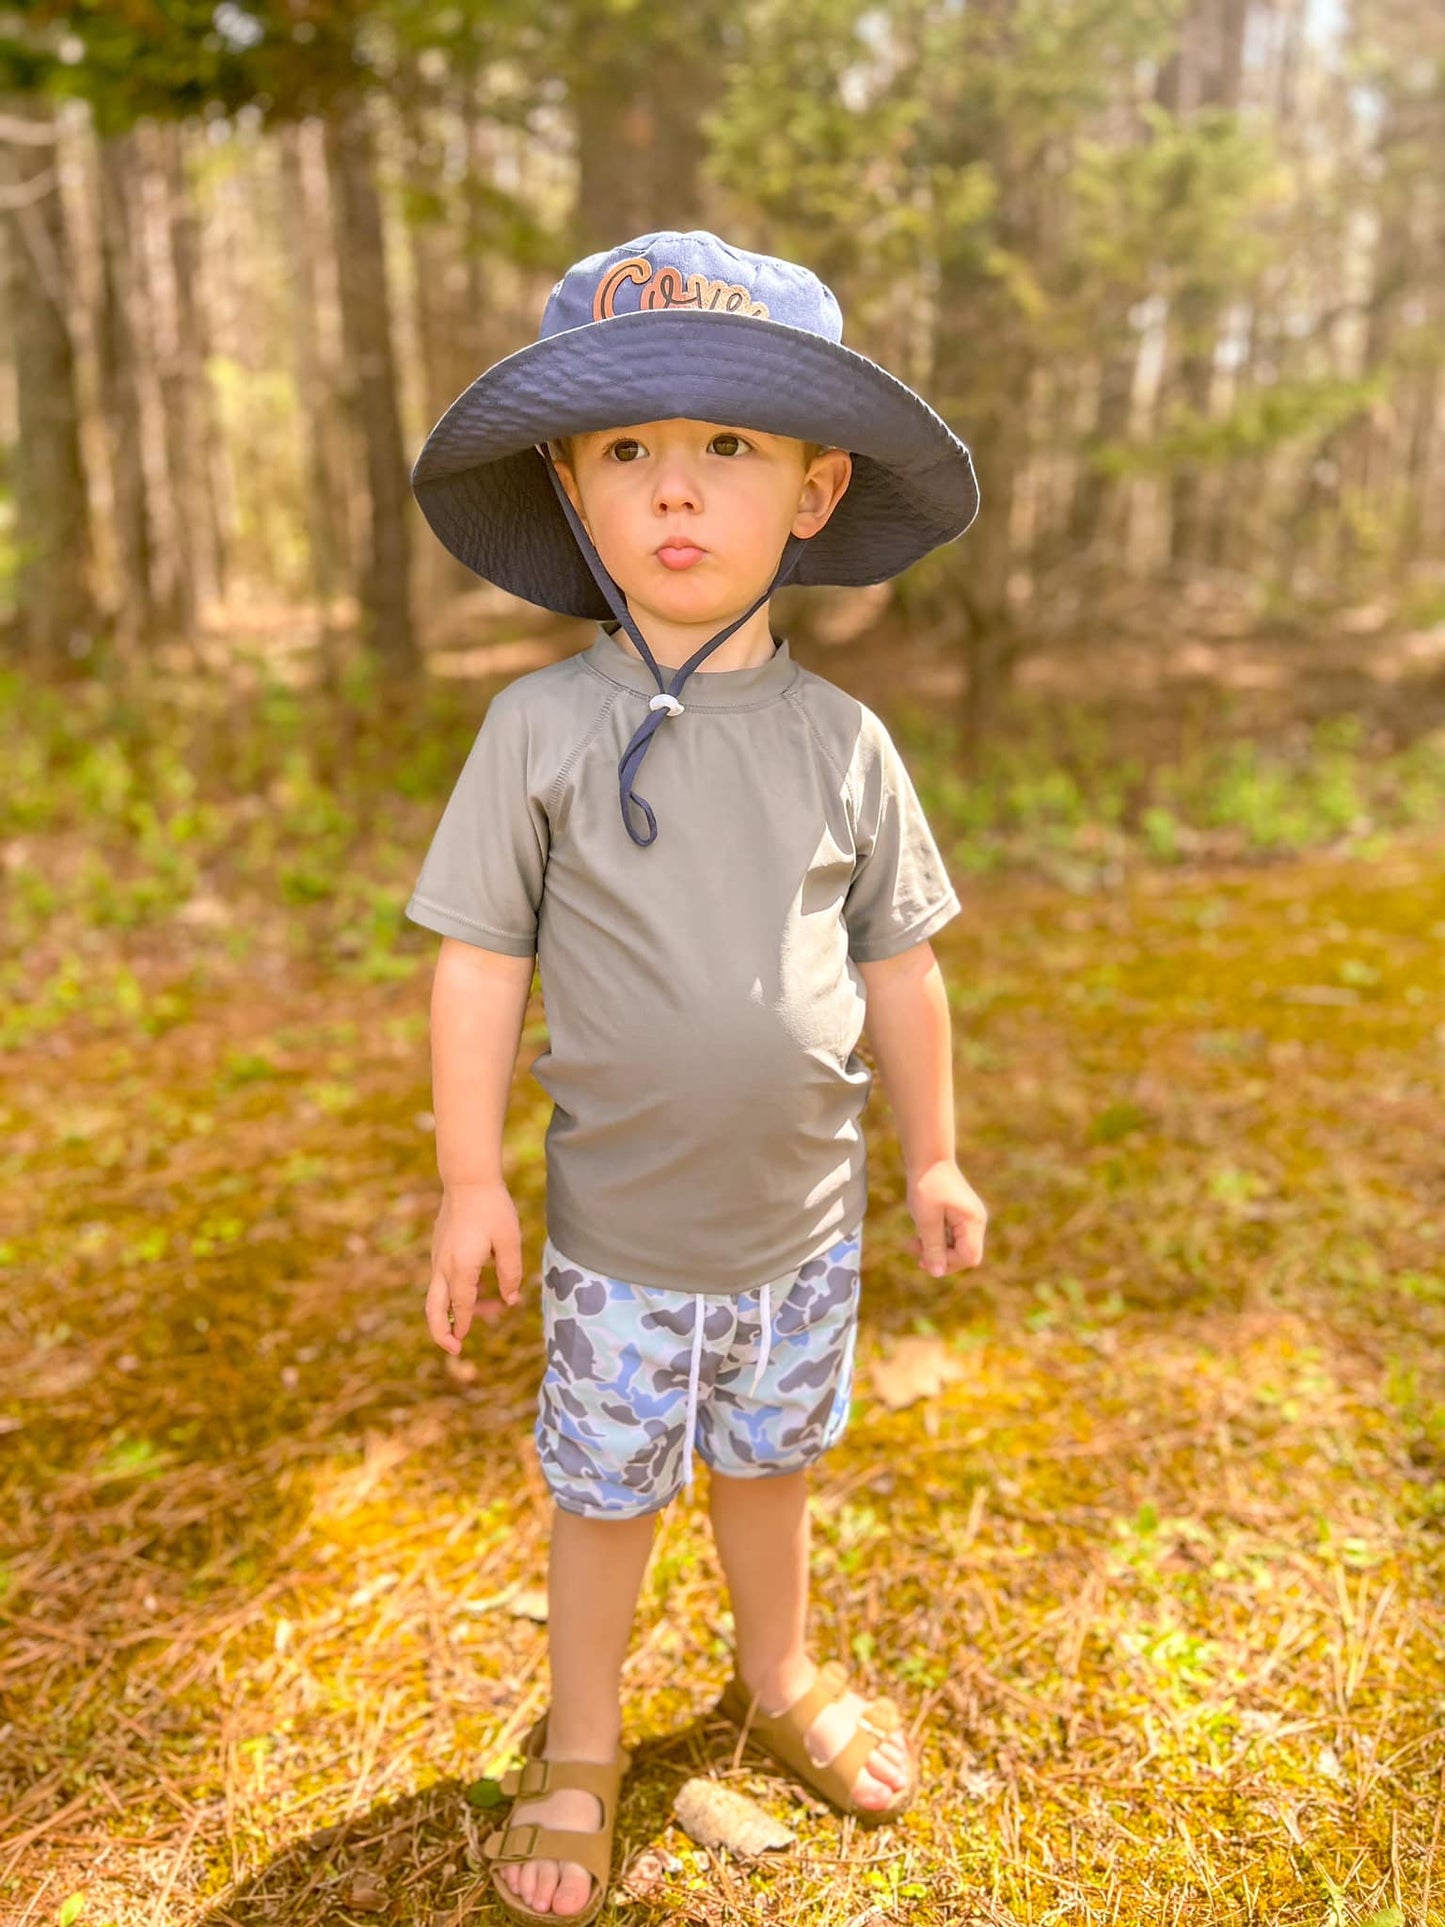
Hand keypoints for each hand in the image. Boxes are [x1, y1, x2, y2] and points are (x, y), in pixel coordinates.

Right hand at [426, 1179, 523, 1353]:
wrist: (468, 1180)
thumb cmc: (493, 1209)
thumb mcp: (510, 1241)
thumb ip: (510, 1273)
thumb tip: (509, 1301)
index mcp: (461, 1267)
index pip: (461, 1305)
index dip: (463, 1324)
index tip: (462, 1342)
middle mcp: (443, 1265)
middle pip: (433, 1308)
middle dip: (440, 1331)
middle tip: (453, 1348)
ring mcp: (438, 1256)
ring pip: (436, 1294)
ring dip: (452, 1309)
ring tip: (479, 1312)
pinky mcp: (438, 1247)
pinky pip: (441, 1278)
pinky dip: (452, 1291)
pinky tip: (475, 1288)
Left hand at [906, 1159, 985, 1276]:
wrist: (928, 1159)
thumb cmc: (927, 1185)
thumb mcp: (926, 1219)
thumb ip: (933, 1247)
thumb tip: (937, 1273)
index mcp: (972, 1222)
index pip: (969, 1257)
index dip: (948, 1263)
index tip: (924, 1257)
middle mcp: (976, 1222)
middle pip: (965, 1255)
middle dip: (940, 1258)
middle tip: (915, 1252)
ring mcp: (969, 1219)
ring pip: (957, 1247)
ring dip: (936, 1249)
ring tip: (913, 1242)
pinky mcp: (961, 1216)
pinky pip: (952, 1237)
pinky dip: (937, 1239)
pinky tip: (921, 1233)